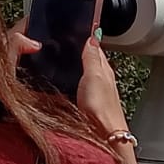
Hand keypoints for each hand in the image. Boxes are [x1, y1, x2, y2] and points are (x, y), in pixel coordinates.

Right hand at [7, 21, 130, 139]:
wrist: (103, 136)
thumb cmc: (102, 108)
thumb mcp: (94, 75)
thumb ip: (92, 57)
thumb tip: (93, 36)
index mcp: (103, 69)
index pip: (94, 47)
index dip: (85, 37)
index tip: (76, 28)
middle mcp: (100, 79)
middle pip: (89, 60)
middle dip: (78, 51)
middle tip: (63, 42)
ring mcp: (94, 92)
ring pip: (83, 74)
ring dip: (74, 66)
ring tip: (59, 59)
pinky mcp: (87, 104)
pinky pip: (78, 87)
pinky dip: (71, 81)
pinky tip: (63, 83)